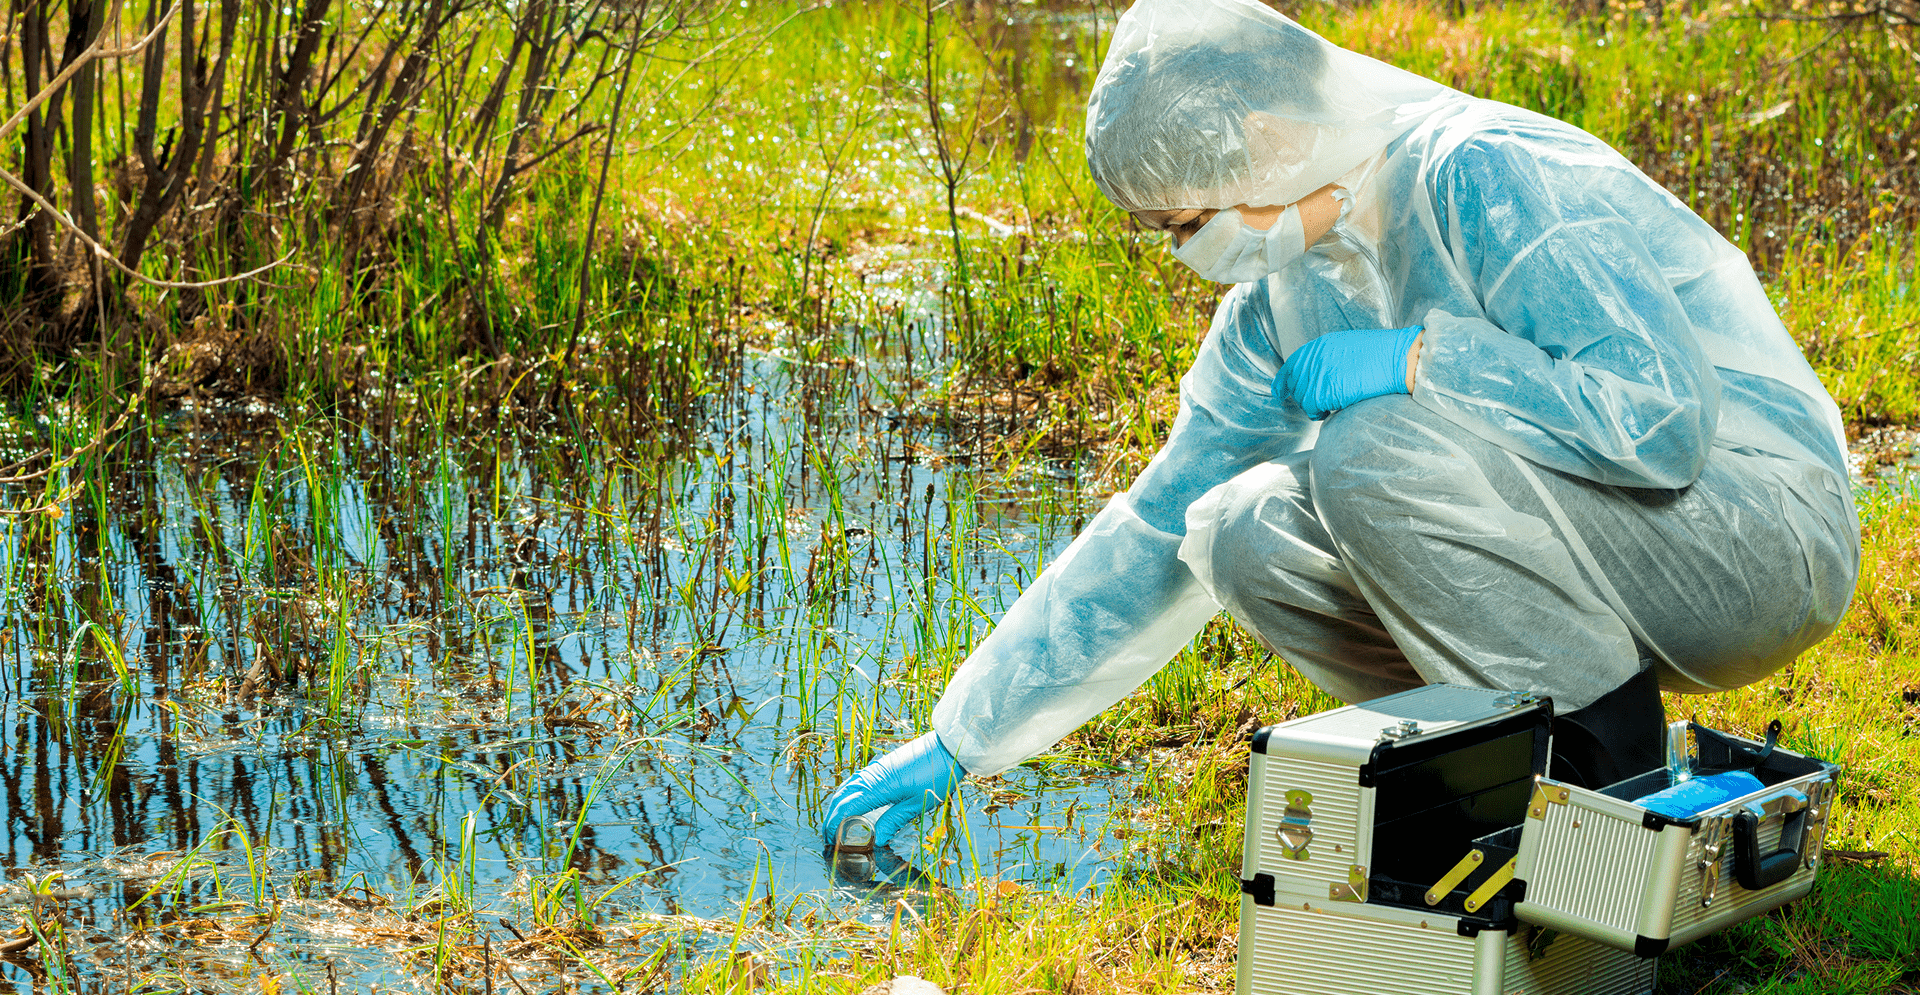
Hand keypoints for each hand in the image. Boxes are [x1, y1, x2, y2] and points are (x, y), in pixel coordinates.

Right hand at [820, 732, 963, 848]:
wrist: (949, 747)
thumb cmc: (938, 775)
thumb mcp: (918, 804)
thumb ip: (894, 820)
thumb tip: (876, 840)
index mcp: (879, 786)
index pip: (847, 807)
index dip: (835, 824)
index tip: (830, 841)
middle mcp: (872, 775)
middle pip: (842, 796)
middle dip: (832, 817)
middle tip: (828, 838)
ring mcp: (876, 768)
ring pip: (847, 787)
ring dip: (838, 805)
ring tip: (835, 823)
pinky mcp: (882, 766)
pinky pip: (857, 780)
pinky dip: (847, 794)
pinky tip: (850, 803)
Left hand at [1278, 326, 1422, 419]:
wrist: (1397, 359)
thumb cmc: (1382, 355)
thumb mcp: (1348, 347)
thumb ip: (1328, 359)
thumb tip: (1318, 375)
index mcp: (1319, 345)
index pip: (1292, 365)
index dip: (1283, 381)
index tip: (1279, 392)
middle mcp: (1314, 358)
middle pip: (1296, 384)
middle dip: (1305, 396)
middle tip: (1322, 402)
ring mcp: (1317, 374)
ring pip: (1302, 398)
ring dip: (1314, 405)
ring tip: (1332, 403)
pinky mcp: (1324, 391)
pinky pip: (1312, 408)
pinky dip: (1320, 413)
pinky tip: (1332, 409)